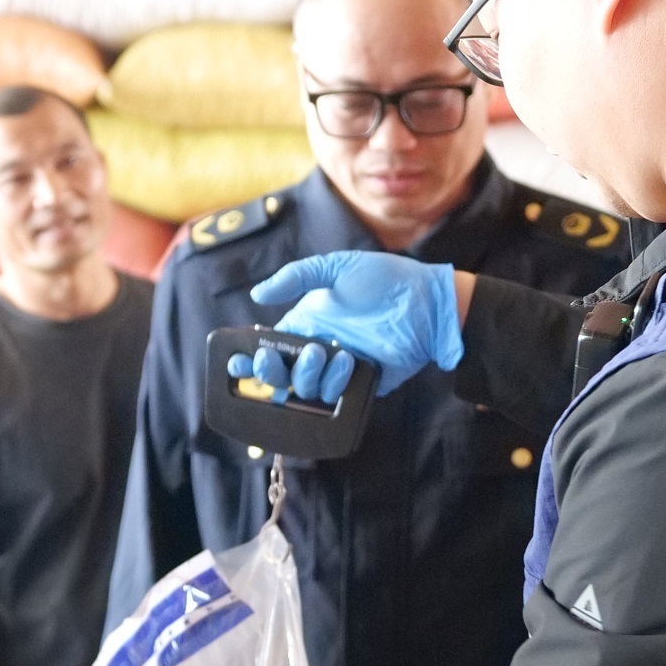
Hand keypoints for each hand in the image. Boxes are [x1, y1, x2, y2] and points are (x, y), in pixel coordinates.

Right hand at [246, 253, 461, 399]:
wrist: (427, 304)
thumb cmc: (386, 280)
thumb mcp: (338, 268)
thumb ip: (296, 277)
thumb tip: (258, 294)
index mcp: (308, 324)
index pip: (272, 347)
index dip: (252, 358)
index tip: (238, 363)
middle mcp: (320, 349)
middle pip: (282, 375)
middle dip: (272, 371)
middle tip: (275, 361)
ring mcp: (340, 370)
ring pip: (306, 389)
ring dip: (308, 374)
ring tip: (326, 351)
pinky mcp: (362, 386)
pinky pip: (338, 398)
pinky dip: (336, 383)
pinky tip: (348, 362)